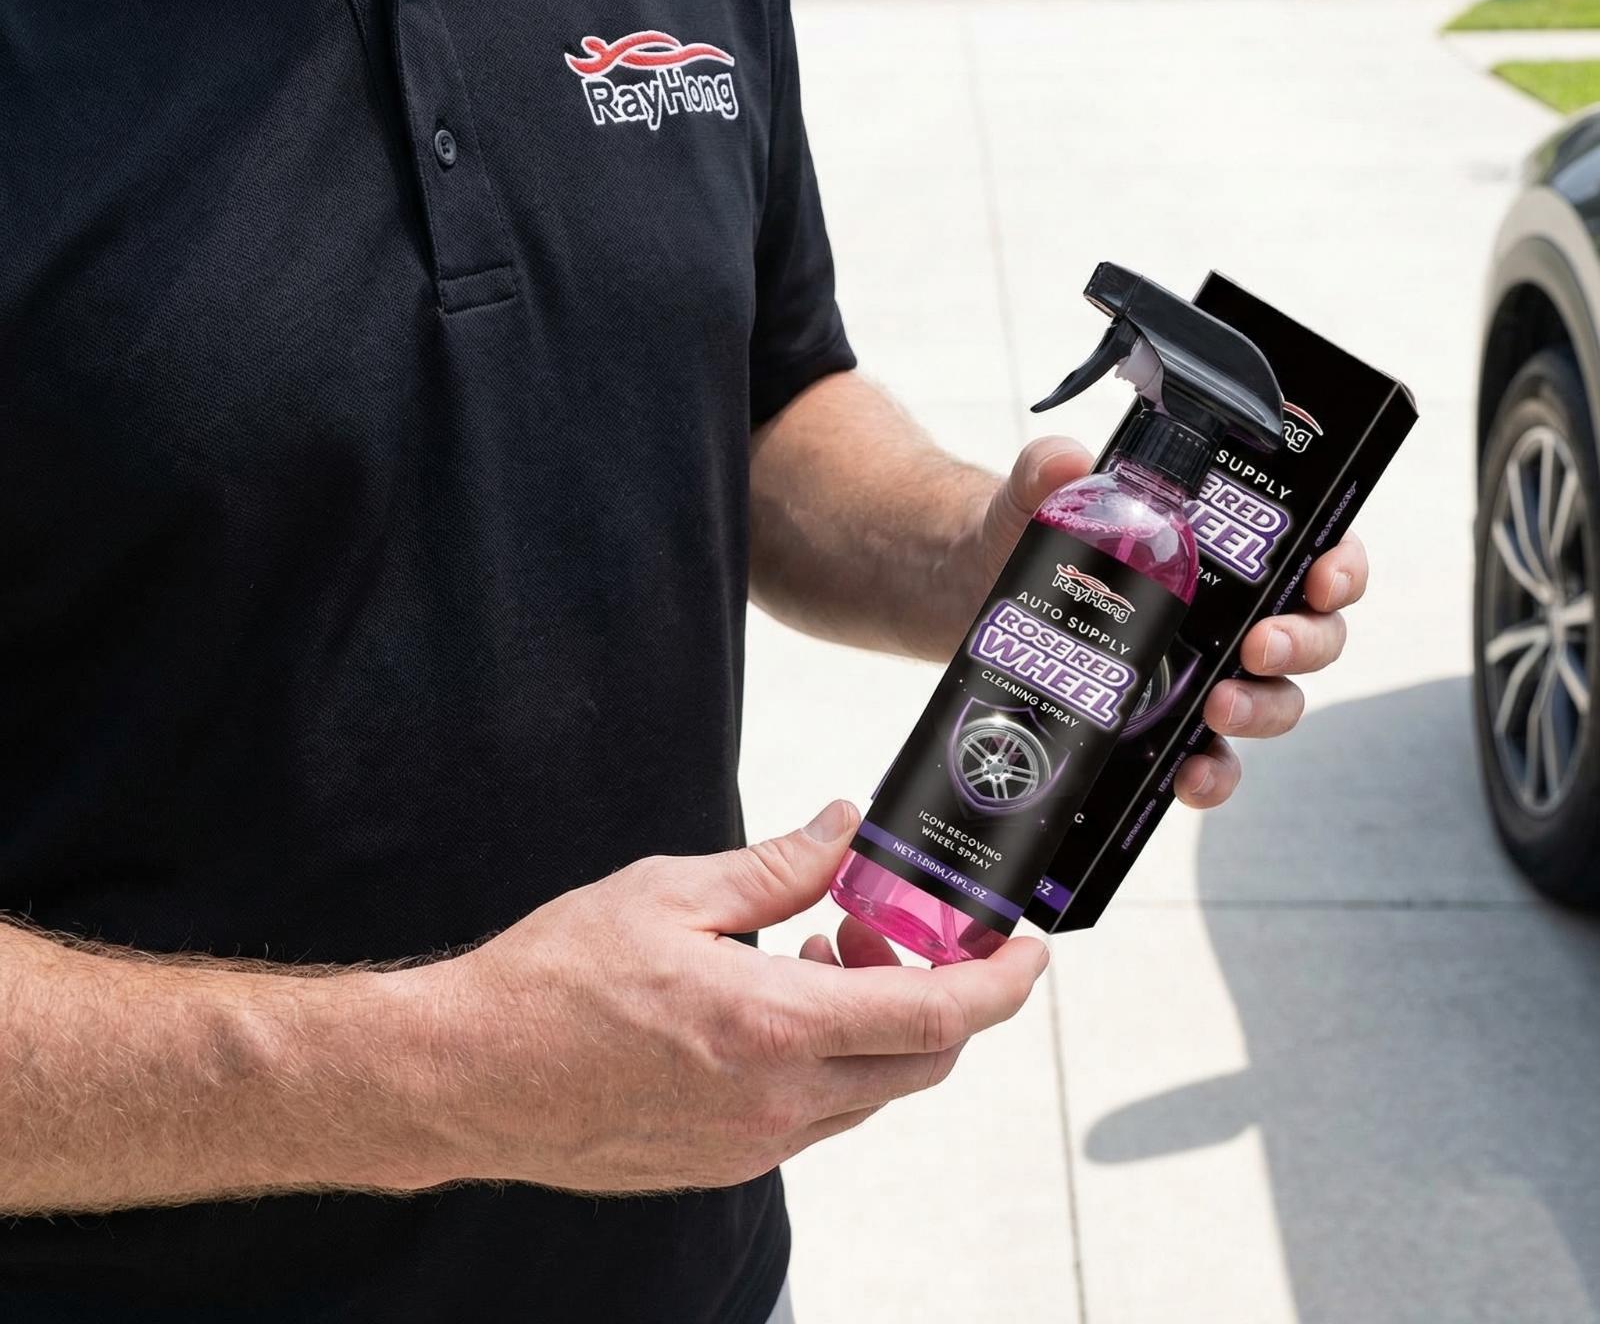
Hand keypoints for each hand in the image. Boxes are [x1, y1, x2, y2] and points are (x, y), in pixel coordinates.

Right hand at [400, 801, 1047, 1193]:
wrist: (468, 1076)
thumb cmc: (554, 981)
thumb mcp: (672, 892)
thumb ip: (778, 866)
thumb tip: (847, 830)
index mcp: (772, 1029)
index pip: (936, 1017)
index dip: (1001, 985)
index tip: (1028, 953)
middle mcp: (776, 1104)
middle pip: (920, 1061)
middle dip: (937, 992)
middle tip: (890, 928)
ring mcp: (751, 1146)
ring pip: (871, 1090)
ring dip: (879, 1023)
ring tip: (819, 952)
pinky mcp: (723, 1165)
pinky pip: (818, 1114)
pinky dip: (832, 1058)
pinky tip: (779, 1006)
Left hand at [969, 438, 1370, 810]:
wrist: (968, 589)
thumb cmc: (1024, 534)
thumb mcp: (1033, 496)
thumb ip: (1046, 471)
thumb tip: (1065, 461)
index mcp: (1220, 549)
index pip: (1313, 551)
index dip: (1340, 566)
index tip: (1322, 576)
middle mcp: (1227, 612)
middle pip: (1310, 634)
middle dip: (1302, 643)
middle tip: (1258, 646)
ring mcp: (1200, 672)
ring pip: (1273, 700)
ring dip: (1262, 710)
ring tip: (1220, 708)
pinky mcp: (1162, 724)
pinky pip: (1211, 759)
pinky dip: (1212, 775)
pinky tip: (1189, 778)